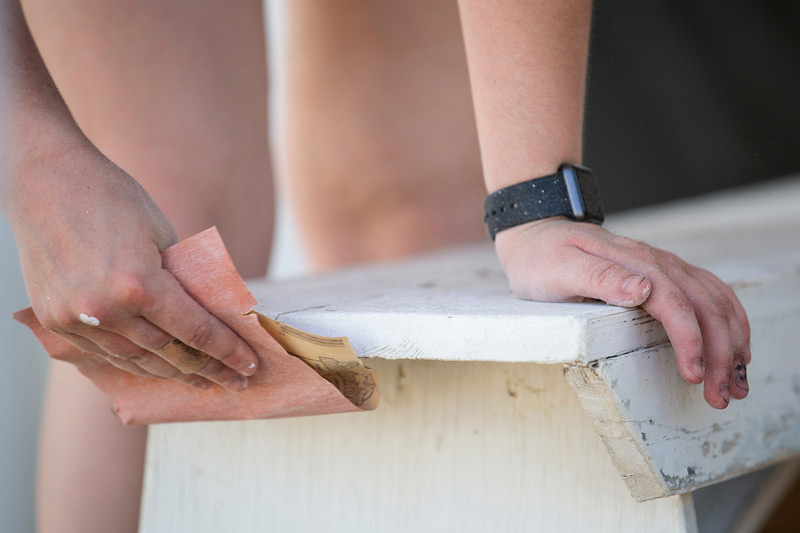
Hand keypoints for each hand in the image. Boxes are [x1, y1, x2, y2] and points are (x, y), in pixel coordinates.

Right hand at [6, 144, 259, 390]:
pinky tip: (156, 368)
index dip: (227, 352)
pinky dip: (133, 362)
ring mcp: (74, 319)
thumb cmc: (113, 198)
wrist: (45, 181)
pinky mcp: (55, 319)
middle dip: (207, 370)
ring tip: (201, 381)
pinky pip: (102, 353)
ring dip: (171, 373)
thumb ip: (180, 279)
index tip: (250, 366)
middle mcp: (105, 309)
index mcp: (138, 284)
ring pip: (135, 360)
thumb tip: (206, 314)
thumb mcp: (162, 235)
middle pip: (168, 353)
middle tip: (234, 383)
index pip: (195, 331)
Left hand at [496, 217, 749, 408]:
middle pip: (706, 307)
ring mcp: (664, 266)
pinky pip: (711, 293)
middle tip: (722, 397)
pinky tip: (736, 346)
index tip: (695, 376)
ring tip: (737, 384)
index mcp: (634, 263)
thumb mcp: (559, 268)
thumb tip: (644, 289)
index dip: (690, 341)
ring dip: (733, 342)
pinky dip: (731, 322)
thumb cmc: (542, 258)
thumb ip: (600, 278)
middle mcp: (657, 262)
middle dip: (722, 354)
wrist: (537, 233)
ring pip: (716, 301)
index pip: (676, 304)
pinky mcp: (665, 272)